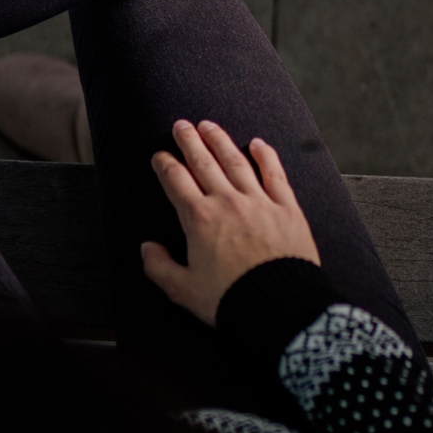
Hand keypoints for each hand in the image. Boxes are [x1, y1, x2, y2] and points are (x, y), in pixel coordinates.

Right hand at [141, 119, 320, 327]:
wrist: (279, 307)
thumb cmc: (232, 300)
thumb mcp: (184, 291)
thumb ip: (159, 267)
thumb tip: (146, 248)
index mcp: (199, 219)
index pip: (176, 181)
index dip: (165, 164)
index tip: (160, 156)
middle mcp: (227, 202)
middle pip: (203, 161)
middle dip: (189, 141)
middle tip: (182, 125)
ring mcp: (258, 200)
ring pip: (235, 160)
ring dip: (220, 140)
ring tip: (209, 125)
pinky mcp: (286, 207)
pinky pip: (274, 173)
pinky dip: (265, 155)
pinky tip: (257, 143)